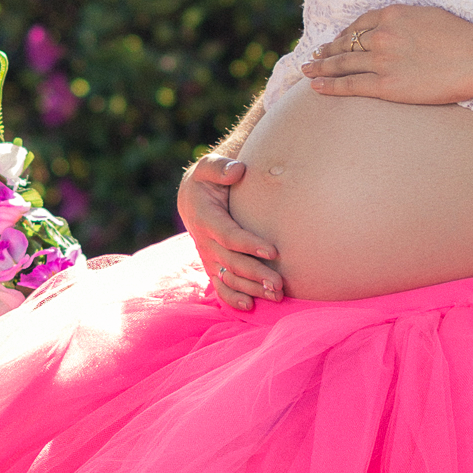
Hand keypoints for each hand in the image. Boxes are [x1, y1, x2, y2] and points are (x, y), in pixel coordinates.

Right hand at [177, 154, 283, 309]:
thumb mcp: (208, 167)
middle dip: (256, 274)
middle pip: (232, 262)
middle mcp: (205, 241)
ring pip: (228, 278)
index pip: (229, 235)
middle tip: (280, 283)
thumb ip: (220, 167)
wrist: (192, 197)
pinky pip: (220, 286)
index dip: (250, 245)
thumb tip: (237, 170)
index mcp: (205, 218)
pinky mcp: (212, 265)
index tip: (274, 251)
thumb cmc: (208, 179)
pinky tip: (250, 306)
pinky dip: (232, 298)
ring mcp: (208, 257)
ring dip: (250, 289)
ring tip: (275, 295)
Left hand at [300, 4, 472, 103]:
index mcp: (392, 14)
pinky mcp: (386, 86)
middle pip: (345, 43)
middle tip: (314, 57)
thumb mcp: (428, 14)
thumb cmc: (461, 36)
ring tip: (309, 71)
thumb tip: (395, 23)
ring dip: (321, 68)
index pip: (358, 25)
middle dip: (327, 51)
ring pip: (343, 64)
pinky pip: (351, 85)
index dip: (343, 34)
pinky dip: (330, 86)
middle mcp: (381, 35)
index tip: (334, 41)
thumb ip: (405, 19)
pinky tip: (317, 88)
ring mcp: (382, 60)